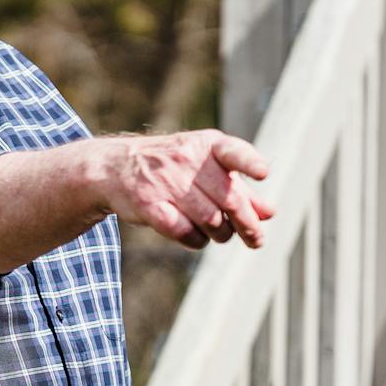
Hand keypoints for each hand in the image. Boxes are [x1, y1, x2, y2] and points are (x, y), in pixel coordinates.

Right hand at [95, 131, 273, 251]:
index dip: (249, 163)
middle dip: (247, 224)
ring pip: (210, 219)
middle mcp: (185, 159)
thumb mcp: (205, 167)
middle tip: (256, 239)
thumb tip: (269, 213)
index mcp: (206, 145)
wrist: (116, 167)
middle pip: (229, 199)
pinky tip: (197, 237)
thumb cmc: (171, 167)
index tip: (263, 173)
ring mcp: (164, 182)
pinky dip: (196, 240)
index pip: (232, 152)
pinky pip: (183, 232)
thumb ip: (238, 188)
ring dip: (221, 234)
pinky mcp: (148, 204)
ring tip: (219, 234)